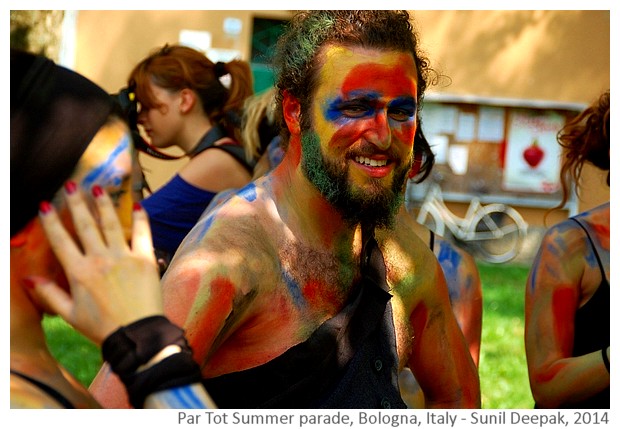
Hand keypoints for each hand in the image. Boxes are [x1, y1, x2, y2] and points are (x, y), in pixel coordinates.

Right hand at [29, 183, 162, 345]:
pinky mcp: (145, 259)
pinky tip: (138, 205)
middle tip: (73, 185)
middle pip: (85, 225)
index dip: (51, 222)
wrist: (136, 334)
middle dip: (77, 203)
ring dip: (104, 204)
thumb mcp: (70, 315)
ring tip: (99, 187)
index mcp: (79, 272)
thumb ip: (50, 294)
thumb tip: (29, 278)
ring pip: (111, 224)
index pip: (61, 241)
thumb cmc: (102, 327)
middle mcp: (100, 259)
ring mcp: (123, 257)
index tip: (46, 205)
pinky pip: (142, 234)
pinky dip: (140, 219)